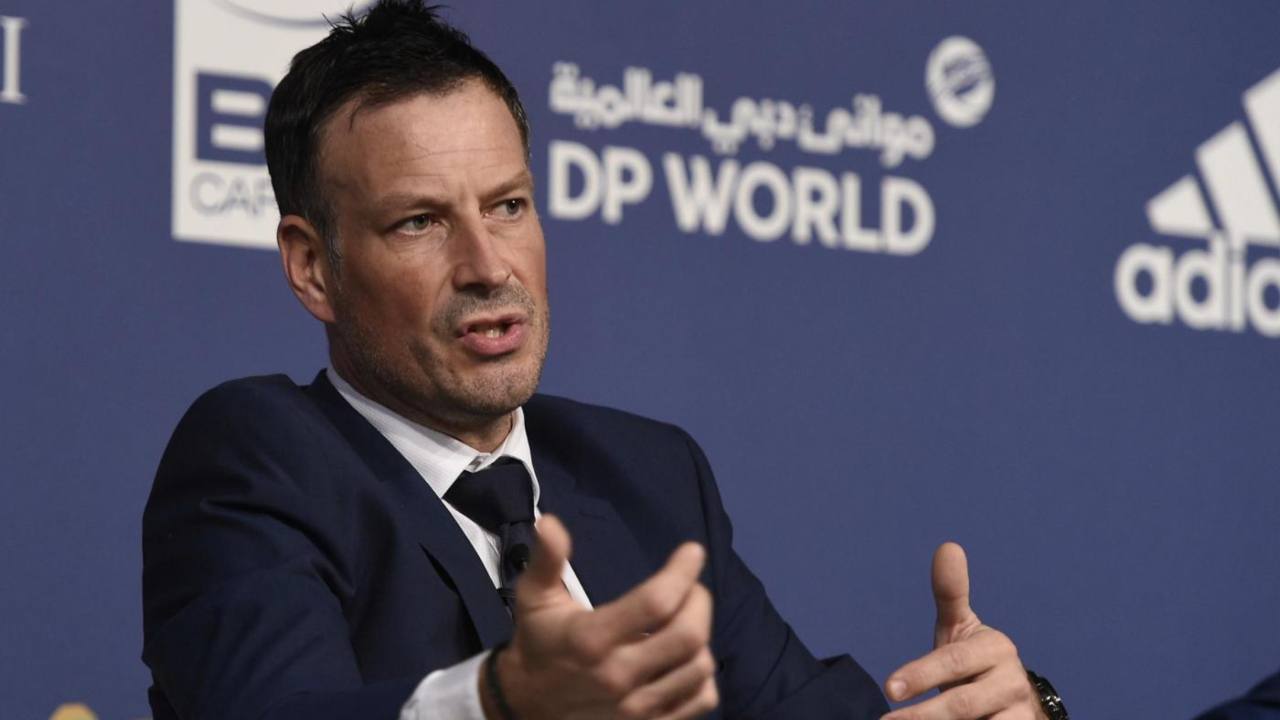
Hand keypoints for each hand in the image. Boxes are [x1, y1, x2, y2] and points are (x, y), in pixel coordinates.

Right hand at [483, 515, 718, 719]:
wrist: (528, 707)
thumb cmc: (540, 643)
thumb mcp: (535, 598)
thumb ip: (547, 560)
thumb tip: (550, 521)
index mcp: (591, 639)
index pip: (655, 603)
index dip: (682, 573)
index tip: (692, 552)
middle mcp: (618, 676)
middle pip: (688, 635)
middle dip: (699, 601)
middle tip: (691, 588)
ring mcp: (637, 708)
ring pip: (699, 667)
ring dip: (702, 636)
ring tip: (686, 621)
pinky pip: (701, 700)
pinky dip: (704, 676)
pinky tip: (686, 659)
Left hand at [881, 543, 1044, 719]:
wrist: (1014, 704)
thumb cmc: (974, 664)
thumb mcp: (960, 629)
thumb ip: (951, 593)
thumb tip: (948, 546)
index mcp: (996, 650)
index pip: (953, 662)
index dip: (921, 674)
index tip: (889, 688)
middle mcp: (1011, 684)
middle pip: (962, 705)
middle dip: (923, 715)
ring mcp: (1017, 715)